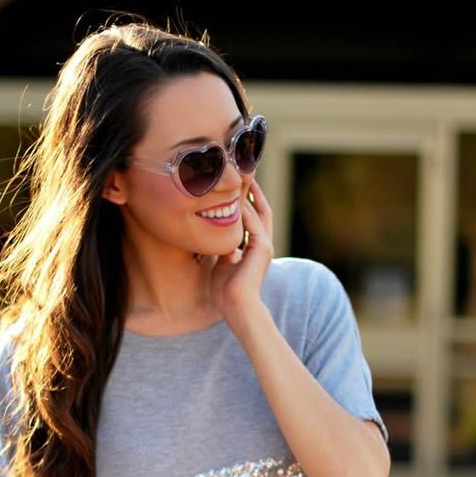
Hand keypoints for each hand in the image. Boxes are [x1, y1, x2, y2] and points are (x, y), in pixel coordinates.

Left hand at [205, 179, 273, 332]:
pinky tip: (235, 198)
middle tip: (243, 169)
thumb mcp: (219, 261)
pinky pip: (253, 224)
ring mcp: (264, 246)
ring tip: (240, 175)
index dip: (246, 198)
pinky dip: (245, 211)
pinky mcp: (262, 250)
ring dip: (250, 194)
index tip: (235, 182)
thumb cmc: (225, 291)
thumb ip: (221, 246)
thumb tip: (212, 233)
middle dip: (252, 189)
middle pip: (260, 208)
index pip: (253, 216)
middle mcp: (262, 244)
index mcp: (254, 247)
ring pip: (258, 212)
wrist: (236, 307)